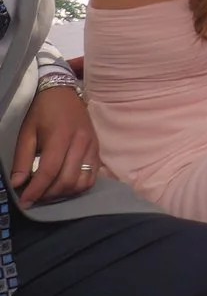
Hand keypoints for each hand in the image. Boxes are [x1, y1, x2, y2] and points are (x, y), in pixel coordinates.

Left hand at [12, 84, 98, 205]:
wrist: (63, 92)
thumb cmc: (42, 112)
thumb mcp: (26, 132)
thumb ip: (22, 159)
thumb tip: (18, 184)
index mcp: (61, 136)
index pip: (49, 171)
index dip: (36, 190)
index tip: (25, 202)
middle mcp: (81, 142)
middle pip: (67, 180)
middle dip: (48, 194)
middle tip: (34, 197)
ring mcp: (93, 146)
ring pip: (82, 181)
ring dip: (64, 192)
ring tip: (49, 192)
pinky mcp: (98, 149)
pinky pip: (92, 176)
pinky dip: (78, 186)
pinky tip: (64, 185)